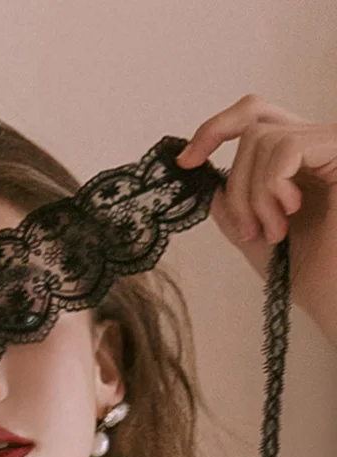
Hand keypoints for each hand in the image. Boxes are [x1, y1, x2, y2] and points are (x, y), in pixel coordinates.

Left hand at [176, 93, 336, 346]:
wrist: (333, 292)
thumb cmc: (301, 268)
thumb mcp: (249, 229)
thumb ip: (228, 198)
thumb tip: (201, 170)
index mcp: (296, 157)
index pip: (253, 114)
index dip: (214, 129)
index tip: (186, 161)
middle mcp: (317, 143)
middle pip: (253, 120)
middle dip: (235, 179)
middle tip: (246, 228)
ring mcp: (332, 145)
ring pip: (264, 138)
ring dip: (253, 194)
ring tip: (272, 232)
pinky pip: (287, 147)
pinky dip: (272, 186)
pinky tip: (289, 214)